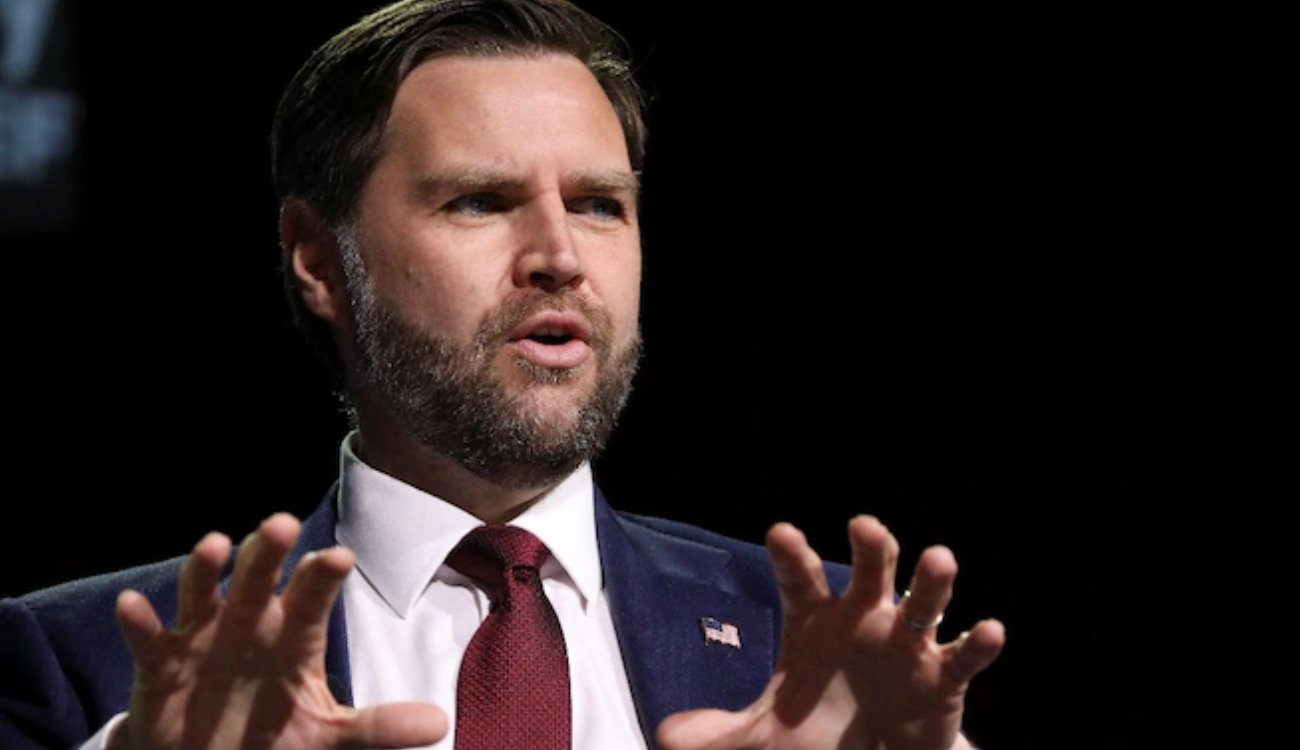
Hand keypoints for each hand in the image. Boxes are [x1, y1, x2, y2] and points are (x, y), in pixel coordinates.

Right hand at [110, 513, 446, 749]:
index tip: (339, 557)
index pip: (312, 599)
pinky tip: (133, 606)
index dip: (322, 578)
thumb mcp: (328, 737)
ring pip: (203, 593)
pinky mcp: (160, 668)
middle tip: (281, 524)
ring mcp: (202, 640)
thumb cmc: (276, 738)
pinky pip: (148, 641)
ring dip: (206, 569)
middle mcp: (249, 625)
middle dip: (267, 553)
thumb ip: (378, 728)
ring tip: (214, 544)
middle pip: (259, 579)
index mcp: (293, 637)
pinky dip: (139, 623)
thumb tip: (440, 723)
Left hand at [657, 516, 1003, 749]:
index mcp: (816, 623)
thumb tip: (664, 736)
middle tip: (864, 524)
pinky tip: (991, 629)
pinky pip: (964, 656)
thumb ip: (715, 736)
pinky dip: (979, 643)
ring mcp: (907, 645)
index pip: (801, 580)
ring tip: (940, 558)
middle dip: (871, 545)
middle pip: (870, 570)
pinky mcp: (944, 678)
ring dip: (933, 580)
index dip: (792, 557)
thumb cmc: (816, 734)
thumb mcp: (761, 740)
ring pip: (923, 600)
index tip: (780, 533)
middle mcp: (864, 621)